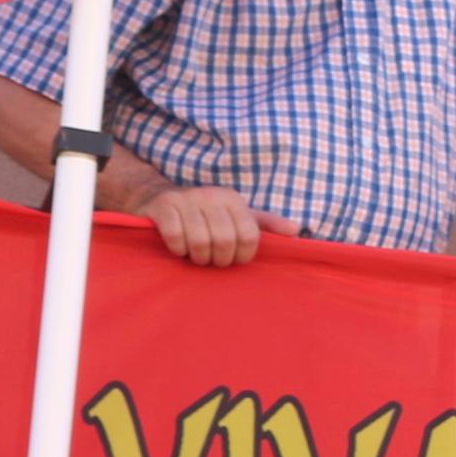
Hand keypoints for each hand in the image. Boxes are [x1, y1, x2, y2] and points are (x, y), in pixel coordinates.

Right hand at [138, 183, 297, 267]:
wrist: (159, 198)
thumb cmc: (206, 214)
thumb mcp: (237, 216)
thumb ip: (265, 224)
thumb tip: (296, 230)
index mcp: (233, 199)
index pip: (249, 235)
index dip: (243, 255)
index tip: (235, 259)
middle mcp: (211, 195)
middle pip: (225, 240)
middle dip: (219, 259)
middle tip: (213, 260)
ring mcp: (186, 199)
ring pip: (200, 241)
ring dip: (198, 257)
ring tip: (197, 256)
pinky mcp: (164, 206)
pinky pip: (176, 237)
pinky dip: (178, 249)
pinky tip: (179, 248)